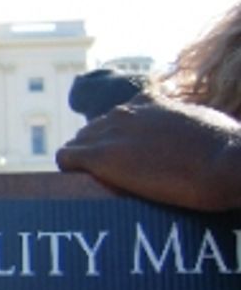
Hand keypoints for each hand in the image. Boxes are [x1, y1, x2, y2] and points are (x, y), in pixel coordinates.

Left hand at [57, 96, 240, 211]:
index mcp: (151, 104)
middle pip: (93, 130)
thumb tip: (193, 139)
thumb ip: (189, 126)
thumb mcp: (207, 125)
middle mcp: (126, 113)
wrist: (226, 162)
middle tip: (108, 178)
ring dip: (83, 162)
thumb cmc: (227, 149)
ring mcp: (111, 133)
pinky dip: (67, 171)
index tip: (127, 158)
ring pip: (78, 142)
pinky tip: (77, 185)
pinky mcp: (101, 156)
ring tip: (93, 185)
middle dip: (97, 151)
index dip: (118, 139)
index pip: (119, 117)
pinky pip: (65, 158)